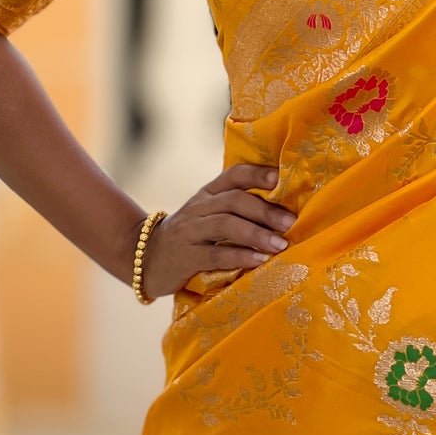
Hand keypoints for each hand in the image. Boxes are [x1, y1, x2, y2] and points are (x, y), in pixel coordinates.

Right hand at [138, 164, 293, 298]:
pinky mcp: (185, 257)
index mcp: (208, 193)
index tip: (281, 179)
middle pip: (234, 200)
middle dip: (265, 210)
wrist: (145, 258)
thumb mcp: (208, 215)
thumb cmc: (191, 237)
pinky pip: (215, 255)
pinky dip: (240, 257)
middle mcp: (198, 207)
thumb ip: (237, 209)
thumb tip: (285, 210)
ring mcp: (189, 231)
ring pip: (225, 224)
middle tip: (290, 222)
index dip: (257, 174)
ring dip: (256, 234)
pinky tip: (260, 261)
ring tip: (280, 244)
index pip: (234, 175)